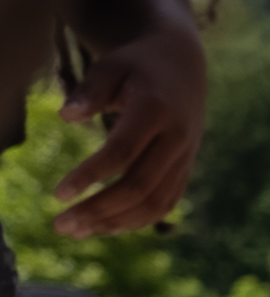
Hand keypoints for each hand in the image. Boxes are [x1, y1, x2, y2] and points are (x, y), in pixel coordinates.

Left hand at [54, 14, 208, 238]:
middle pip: (139, 187)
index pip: (123, 153)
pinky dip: (133, 220)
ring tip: (76, 231)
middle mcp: (176, 141)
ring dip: (114, 223)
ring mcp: (184, 160)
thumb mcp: (111, 65)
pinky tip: (103, 226)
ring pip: (154, 204)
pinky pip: (162, 205)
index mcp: (156, 112)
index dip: (91, 176)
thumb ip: (89, 90)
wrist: (183, 68)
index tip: (59, 194)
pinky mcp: (184, 172)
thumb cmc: (137, 65)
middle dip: (99, 210)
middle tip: (61, 225)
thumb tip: (66, 117)